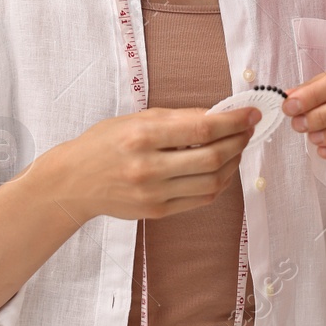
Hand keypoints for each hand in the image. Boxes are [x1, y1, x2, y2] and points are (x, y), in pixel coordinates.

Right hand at [43, 105, 260, 223]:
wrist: (74, 182)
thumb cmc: (104, 143)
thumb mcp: (136, 119)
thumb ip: (178, 117)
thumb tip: (218, 114)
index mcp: (142, 136)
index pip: (201, 129)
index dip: (233, 122)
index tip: (251, 114)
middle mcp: (148, 167)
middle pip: (212, 158)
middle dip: (238, 141)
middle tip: (248, 129)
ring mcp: (153, 194)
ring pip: (211, 182)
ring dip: (232, 164)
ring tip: (237, 148)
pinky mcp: (157, 212)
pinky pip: (200, 200)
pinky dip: (218, 183)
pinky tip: (221, 169)